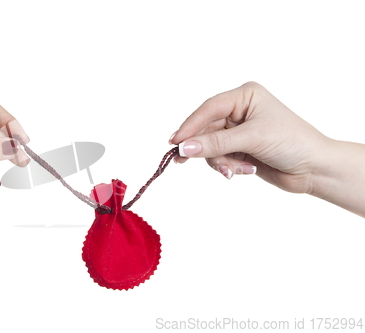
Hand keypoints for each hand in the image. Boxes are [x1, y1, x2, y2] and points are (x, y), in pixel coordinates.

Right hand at [170, 82, 364, 216]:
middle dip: (206, 149)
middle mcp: (239, 111)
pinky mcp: (239, 149)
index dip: (190, 125)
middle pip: (206, 130)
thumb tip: (184, 148)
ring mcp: (238, 131)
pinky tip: (244, 170)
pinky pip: (219, 158)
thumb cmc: (292, 142)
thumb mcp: (252, 139)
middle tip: (183, 162)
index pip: (209, 108)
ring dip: (221, 161)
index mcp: (245, 96)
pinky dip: (228, 166)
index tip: (174, 142)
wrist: (315, 169)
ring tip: (235, 170)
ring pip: (210, 147)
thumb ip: (216, 143)